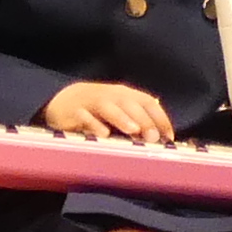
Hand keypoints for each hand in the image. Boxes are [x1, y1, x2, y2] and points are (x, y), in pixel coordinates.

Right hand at [45, 80, 175, 142]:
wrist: (62, 100)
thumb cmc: (98, 110)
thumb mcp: (121, 109)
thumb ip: (140, 118)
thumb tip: (163, 134)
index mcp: (124, 94)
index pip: (146, 101)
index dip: (160, 118)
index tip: (168, 137)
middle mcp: (109, 95)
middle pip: (128, 103)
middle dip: (143, 119)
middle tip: (152, 137)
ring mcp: (90, 102)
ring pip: (107, 106)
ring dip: (121, 117)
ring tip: (132, 130)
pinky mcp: (72, 112)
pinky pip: (83, 116)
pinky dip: (93, 124)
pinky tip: (103, 134)